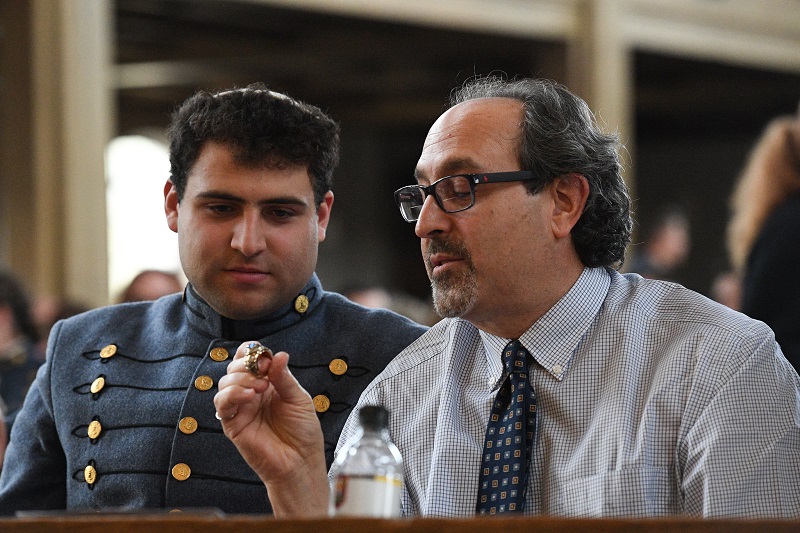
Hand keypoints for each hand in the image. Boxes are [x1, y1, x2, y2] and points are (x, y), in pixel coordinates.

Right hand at [214, 342, 328, 516]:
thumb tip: (278, 354)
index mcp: (268, 383)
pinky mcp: (233, 424)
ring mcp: (241, 408)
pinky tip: (249, 396)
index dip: (254, 353)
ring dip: (240, 379)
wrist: (300, 461)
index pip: (251, 358)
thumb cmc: (303, 432)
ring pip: (225, 382)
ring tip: (260, 388)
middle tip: (263, 372)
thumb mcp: (299, 399)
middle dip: (246, 364)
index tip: (266, 358)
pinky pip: (221, 404)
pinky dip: (231, 394)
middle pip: (234, 367)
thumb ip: (284, 377)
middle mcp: (251, 393)